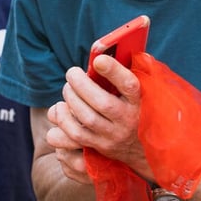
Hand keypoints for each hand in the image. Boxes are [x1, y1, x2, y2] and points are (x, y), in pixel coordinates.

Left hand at [47, 57, 149, 179]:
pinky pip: (75, 136)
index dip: (113, 71)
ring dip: (70, 101)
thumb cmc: (132, 106)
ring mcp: (113, 137)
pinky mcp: (99, 147)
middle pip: (102, 103)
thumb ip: (122, 72)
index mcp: (138, 101)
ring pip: (87, 119)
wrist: (140, 148)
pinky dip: (62, 121)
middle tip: (72, 74)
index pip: (129, 85)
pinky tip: (60, 109)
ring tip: (67, 90)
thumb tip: (104, 53)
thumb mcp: (136, 90)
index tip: (98, 60)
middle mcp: (128, 120)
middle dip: (81, 84)